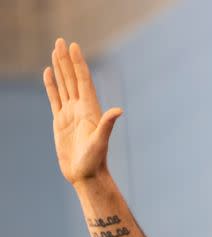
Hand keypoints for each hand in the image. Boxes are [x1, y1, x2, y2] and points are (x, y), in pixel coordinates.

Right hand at [43, 38, 122, 185]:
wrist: (86, 175)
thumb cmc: (95, 160)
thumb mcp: (101, 141)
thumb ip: (107, 124)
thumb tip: (118, 110)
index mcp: (90, 109)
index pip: (83, 80)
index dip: (78, 63)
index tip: (73, 46)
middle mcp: (81, 108)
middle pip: (72, 78)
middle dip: (66, 60)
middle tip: (60, 40)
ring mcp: (70, 114)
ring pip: (63, 85)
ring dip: (59, 68)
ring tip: (54, 51)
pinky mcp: (60, 122)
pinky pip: (55, 99)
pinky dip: (51, 85)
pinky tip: (48, 73)